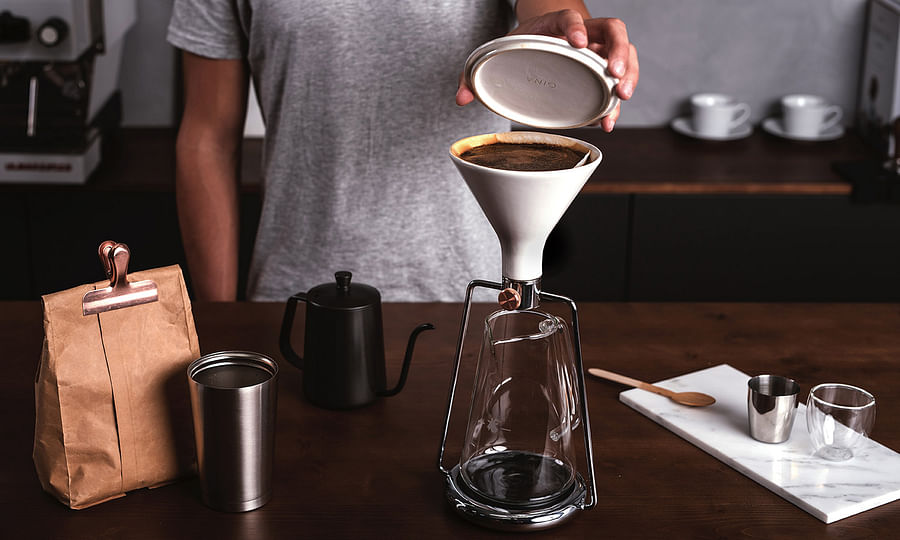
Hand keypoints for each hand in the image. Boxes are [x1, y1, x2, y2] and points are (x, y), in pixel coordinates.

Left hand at [456, 9, 638, 132]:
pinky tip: (609, 119)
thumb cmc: (523, 45)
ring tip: (622, 98)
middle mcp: (585, 31)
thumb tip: (460, 97)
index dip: (576, 26)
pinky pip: (621, 78)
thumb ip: (474, 73)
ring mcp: (600, 48)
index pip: (571, 17)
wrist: (541, 38)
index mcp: (556, 22)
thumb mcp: (499, 51)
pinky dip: (617, 99)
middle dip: (618, 52)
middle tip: (614, 75)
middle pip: (613, 30)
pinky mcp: (605, 68)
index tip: (577, 41)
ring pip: (626, 52)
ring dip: (629, 74)